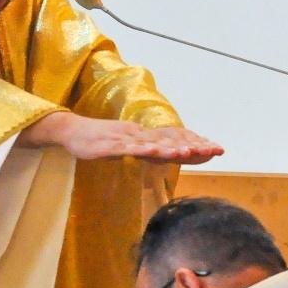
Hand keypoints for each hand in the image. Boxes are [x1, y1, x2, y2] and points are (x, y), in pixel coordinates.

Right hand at [18, 112, 223, 163]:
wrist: (71, 131)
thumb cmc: (97, 141)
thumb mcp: (125, 147)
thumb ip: (143, 150)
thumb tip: (163, 155)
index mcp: (143, 137)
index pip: (174, 142)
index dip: (195, 146)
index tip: (217, 151)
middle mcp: (138, 135)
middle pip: (169, 141)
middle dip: (193, 146)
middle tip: (215, 150)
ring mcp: (123, 139)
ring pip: (151, 144)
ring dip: (170, 148)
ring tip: (189, 152)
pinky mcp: (108, 145)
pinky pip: (127, 148)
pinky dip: (142, 149)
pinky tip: (154, 152)